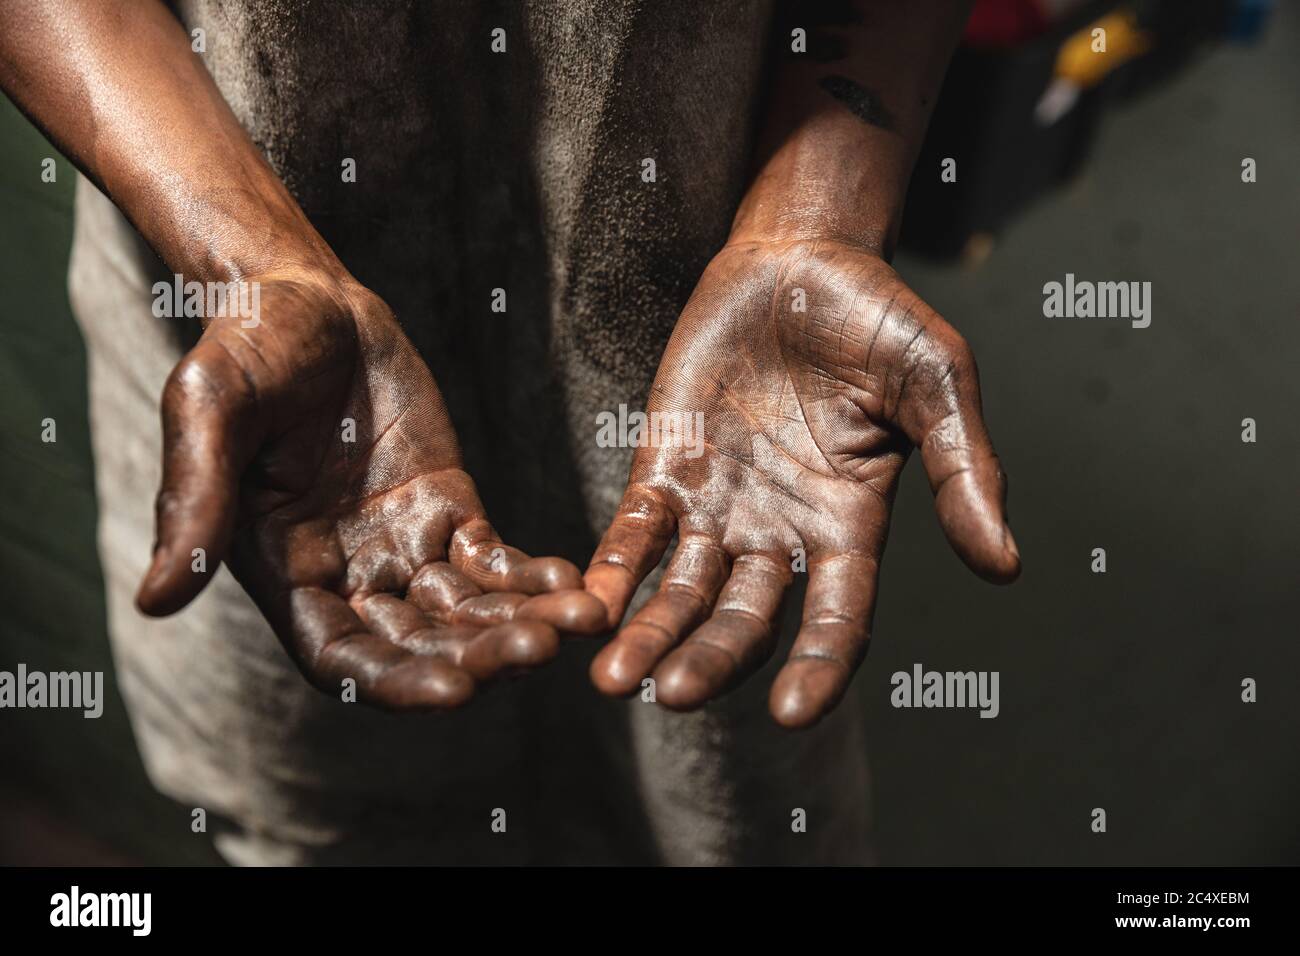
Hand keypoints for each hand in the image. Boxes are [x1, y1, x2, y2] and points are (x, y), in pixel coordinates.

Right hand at [135, 274, 604, 709]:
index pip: (340, 656)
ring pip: (465, 610)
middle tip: (539, 649)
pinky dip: (530, 576)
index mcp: (283, 569)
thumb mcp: (210, 409)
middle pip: (416, 643)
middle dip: (477, 655)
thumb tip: (153, 603)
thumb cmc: (245, 346)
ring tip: (578, 618)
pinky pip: (493, 558)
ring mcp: (401, 543)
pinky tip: (572, 584)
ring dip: (518, 622)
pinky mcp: (447, 506)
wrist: (305, 295)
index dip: (395, 681)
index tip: (456, 692)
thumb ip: (195, 500)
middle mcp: (345, 573)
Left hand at [584, 238, 1019, 727]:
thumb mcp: (937, 383)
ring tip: (614, 680)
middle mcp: (781, 533)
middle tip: (673, 696)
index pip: (837, 616)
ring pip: (681, 591)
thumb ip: (963, 469)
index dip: (819, 665)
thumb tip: (1006, 566)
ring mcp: (719, 506)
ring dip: (650, 634)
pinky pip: (636, 532)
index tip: (794, 712)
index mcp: (851, 525)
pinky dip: (612, 571)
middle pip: (746, 618)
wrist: (800, 256)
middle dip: (711, 659)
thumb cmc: (879, 316)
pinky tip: (587, 607)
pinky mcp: (667, 468)